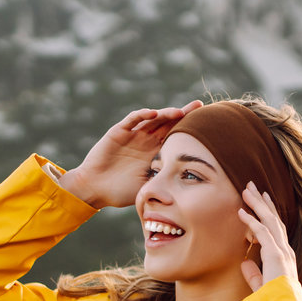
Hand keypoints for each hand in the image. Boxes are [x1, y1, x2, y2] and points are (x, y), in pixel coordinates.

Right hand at [58, 101, 202, 208]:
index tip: (206, 126)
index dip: (189, 130)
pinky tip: (153, 113)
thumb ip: (161, 185)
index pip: (175, 137)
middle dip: (183, 114)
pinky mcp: (119, 131)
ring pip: (153, 119)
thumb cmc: (120, 192)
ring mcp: (133, 135)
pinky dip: (142, 115)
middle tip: (199, 106)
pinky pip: (132, 120)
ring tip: (179, 112)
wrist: (95, 188)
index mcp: (155, 153)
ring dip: (166, 113)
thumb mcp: (146, 188)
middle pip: (168, 123)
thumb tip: (182, 194)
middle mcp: (146, 141)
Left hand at [238, 181, 297, 291]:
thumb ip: (254, 275)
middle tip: (252, 187)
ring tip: (246, 190)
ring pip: (269, 221)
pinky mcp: (276, 255)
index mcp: (284, 257)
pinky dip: (251, 221)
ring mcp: (282, 252)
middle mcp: (285, 251)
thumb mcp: (261, 286)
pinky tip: (241, 212)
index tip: (260, 201)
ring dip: (257, 204)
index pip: (276, 229)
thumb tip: (244, 263)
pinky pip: (262, 233)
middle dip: (262, 202)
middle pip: (274, 220)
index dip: (267, 213)